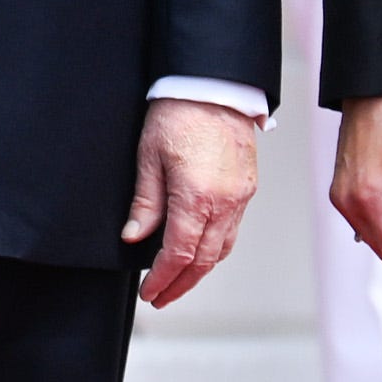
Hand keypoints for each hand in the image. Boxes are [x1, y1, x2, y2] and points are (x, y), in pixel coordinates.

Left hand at [120, 96, 258, 306]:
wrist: (214, 85)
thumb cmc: (179, 113)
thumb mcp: (149, 157)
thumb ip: (145, 203)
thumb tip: (134, 237)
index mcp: (196, 198)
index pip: (178, 255)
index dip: (162, 279)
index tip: (149, 292)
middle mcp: (225, 203)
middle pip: (204, 261)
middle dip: (181, 284)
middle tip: (161, 296)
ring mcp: (240, 197)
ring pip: (222, 249)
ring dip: (199, 270)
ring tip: (178, 280)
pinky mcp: (247, 188)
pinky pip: (232, 230)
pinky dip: (214, 248)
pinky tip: (198, 249)